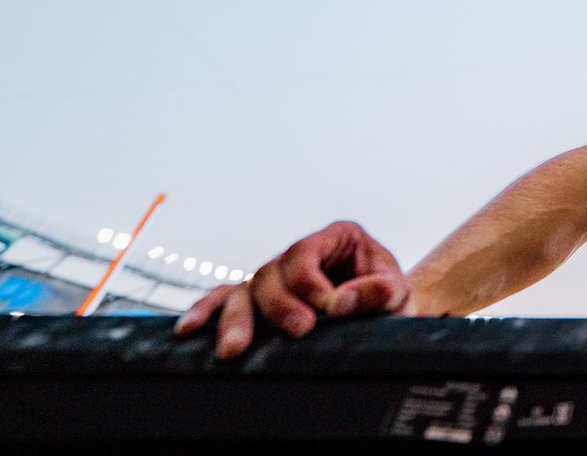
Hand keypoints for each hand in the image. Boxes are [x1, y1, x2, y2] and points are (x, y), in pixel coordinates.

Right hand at [173, 220, 414, 359]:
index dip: (311, 282)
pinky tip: (190, 329)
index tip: (329, 310)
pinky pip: (226, 300)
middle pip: (272, 273)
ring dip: (236, 319)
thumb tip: (343, 301)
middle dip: (279, 305)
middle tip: (299, 331)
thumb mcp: (396, 292)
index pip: (307, 253)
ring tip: (233, 349)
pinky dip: (207, 312)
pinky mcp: (260, 301)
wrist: (385, 316)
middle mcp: (300, 254)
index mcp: (336, 237)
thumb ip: (378, 291)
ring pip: (246, 290)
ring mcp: (277, 277)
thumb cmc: (389, 299)